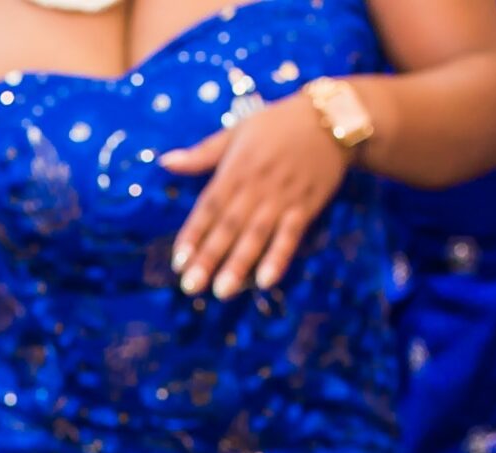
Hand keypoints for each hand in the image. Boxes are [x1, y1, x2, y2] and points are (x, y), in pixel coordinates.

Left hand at [162, 93, 355, 298]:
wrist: (330, 117)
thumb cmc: (279, 123)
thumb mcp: (236, 131)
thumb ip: (202, 153)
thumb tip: (164, 162)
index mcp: (235, 169)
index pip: (208, 207)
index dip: (193, 235)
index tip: (178, 262)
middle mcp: (256, 186)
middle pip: (228, 227)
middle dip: (209, 258)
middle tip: (190, 287)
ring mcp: (282, 198)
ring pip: (256, 235)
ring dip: (239, 264)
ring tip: (221, 292)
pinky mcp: (306, 206)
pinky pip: (291, 235)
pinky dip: (279, 257)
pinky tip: (266, 280)